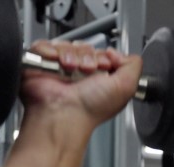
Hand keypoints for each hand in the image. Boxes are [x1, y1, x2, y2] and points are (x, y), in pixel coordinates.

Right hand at [20, 40, 142, 130]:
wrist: (66, 113)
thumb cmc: (92, 108)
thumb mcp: (127, 87)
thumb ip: (133, 66)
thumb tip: (118, 53)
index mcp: (99, 79)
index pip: (101, 52)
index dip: (104, 56)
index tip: (105, 66)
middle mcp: (80, 74)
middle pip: (84, 47)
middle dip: (88, 56)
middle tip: (88, 70)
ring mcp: (59, 69)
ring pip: (66, 45)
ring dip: (71, 55)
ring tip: (72, 69)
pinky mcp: (40, 65)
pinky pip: (44, 46)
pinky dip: (51, 51)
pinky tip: (57, 64)